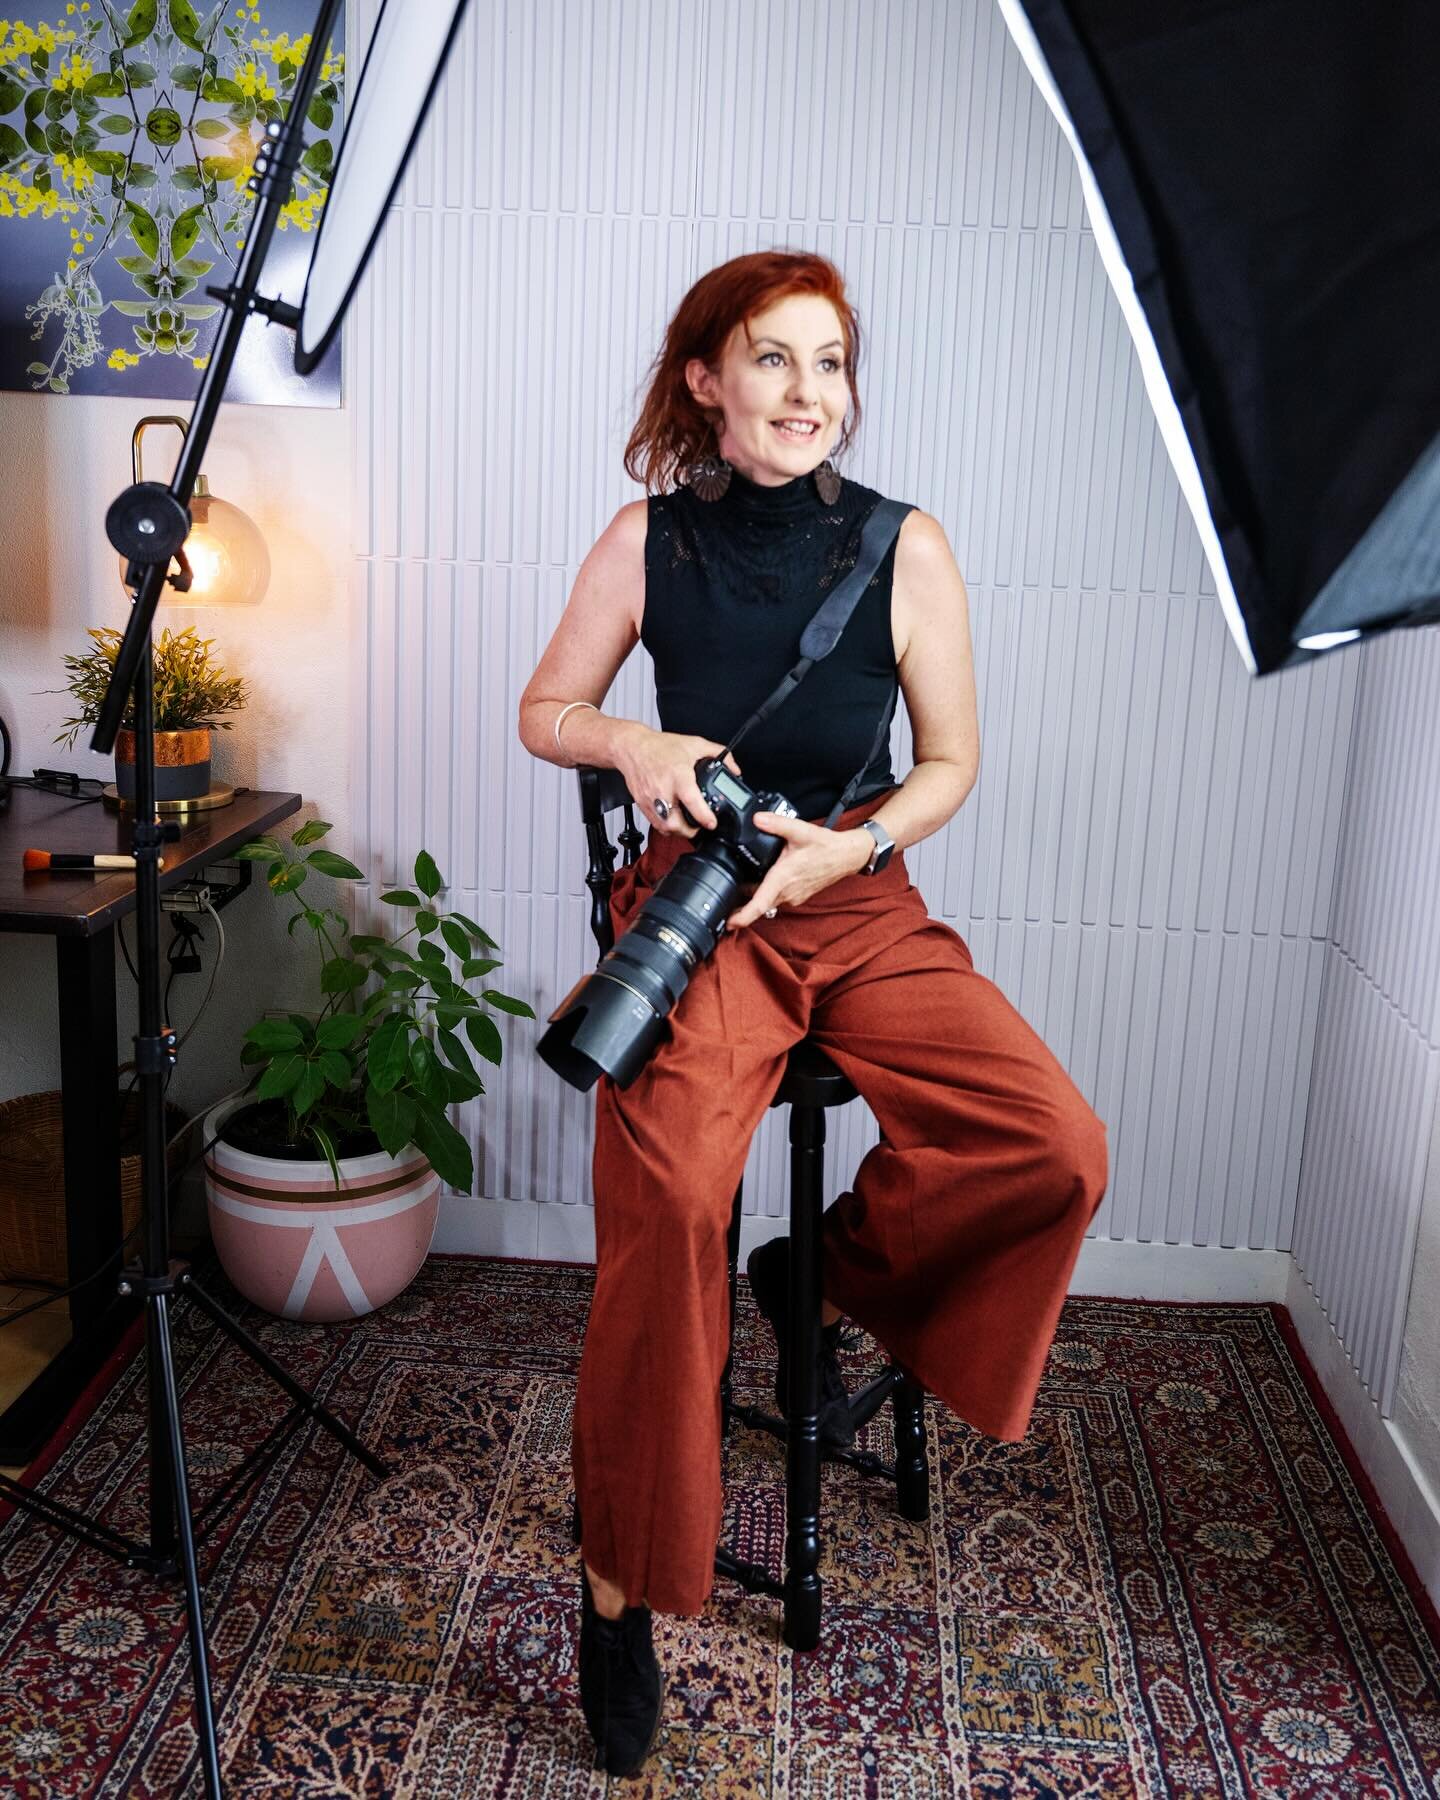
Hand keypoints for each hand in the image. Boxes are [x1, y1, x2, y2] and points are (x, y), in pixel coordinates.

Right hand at [612, 724, 741, 836]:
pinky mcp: (642, 804)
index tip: (711, 823)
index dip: (703, 816)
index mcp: (678, 775)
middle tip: (700, 827)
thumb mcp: (695, 744)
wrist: (633, 747)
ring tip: (687, 826)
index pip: (691, 800)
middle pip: (675, 823)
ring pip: (664, 827)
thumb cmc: (660, 747)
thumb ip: (719, 754)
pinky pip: (655, 824)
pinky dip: (665, 827)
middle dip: (689, 831)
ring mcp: (651, 799)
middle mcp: (663, 789)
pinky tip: (673, 820)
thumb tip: (734, 768)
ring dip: (677, 831)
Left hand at [727, 814, 873, 927]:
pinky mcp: (796, 895)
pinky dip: (765, 892)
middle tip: (721, 900)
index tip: (728, 923)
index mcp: (783, 879)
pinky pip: (775, 898)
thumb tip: (758, 819)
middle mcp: (786, 892)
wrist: (846, 857)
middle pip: (757, 904)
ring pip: (766, 901)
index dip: (742, 917)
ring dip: (752, 897)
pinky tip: (759, 880)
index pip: (759, 905)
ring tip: (736, 887)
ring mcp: (792, 896)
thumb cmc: (826, 846)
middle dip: (739, 905)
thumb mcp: (801, 831)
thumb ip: (777, 824)